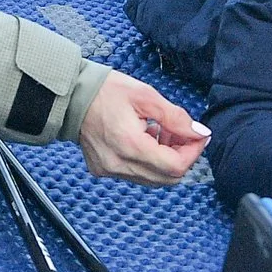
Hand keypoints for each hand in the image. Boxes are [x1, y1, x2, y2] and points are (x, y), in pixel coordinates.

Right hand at [75, 72, 209, 185]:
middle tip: (181, 133)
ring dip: (166, 161)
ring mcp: (110, 171)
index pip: (175, 166)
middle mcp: (119, 165)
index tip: (198, 135)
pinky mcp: (103, 171)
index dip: (193, 152)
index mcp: (130, 145)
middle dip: (182, 157)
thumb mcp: (146, 96)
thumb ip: (175, 117)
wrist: (72, 96)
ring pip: (153, 179)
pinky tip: (145, 140)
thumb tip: (199, 133)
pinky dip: (149, 163)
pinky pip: (137, 175)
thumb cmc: (105, 92)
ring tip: (161, 133)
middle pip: (168, 178)